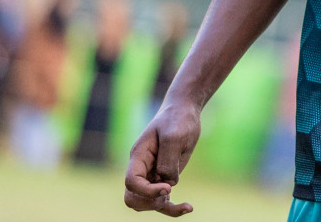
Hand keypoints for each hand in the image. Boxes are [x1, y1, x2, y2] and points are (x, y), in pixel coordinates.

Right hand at [123, 99, 202, 215]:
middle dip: (150, 202)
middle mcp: (142, 169)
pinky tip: (189, 208)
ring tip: (184, 205)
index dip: (147, 190)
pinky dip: (173, 208)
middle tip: (169, 194)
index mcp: (138, 156)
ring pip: (146, 203)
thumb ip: (168, 161)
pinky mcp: (165, 178)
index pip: (131, 182)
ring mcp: (152, 175)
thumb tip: (168, 183)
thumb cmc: (178, 119)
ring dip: (162, 207)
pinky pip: (162, 201)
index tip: (168, 188)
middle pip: (133, 198)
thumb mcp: (174, 136)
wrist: (184, 112)